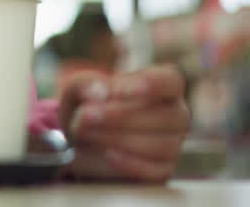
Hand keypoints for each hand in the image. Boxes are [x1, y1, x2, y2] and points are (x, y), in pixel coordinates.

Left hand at [60, 65, 189, 182]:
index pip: (171, 81)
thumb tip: (102, 92)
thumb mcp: (76, 88)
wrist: (77, 141)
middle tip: (85, 116)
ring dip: (119, 138)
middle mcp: (174, 115)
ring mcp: (172, 144)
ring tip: (86, 133)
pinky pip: (156, 171)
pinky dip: (130, 163)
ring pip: (161, 144)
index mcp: (162, 86)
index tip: (116, 90)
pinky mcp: (161, 170)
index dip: (150, 84)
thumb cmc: (84, 106)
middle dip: (121, 116)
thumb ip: (85, 85)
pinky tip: (107, 154)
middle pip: (167, 115)